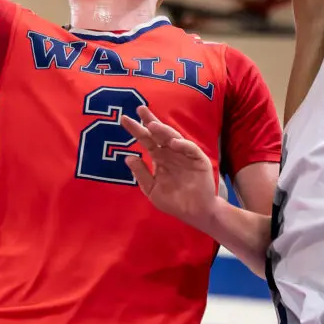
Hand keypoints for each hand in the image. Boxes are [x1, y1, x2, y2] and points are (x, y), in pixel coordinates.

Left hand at [121, 106, 217, 231]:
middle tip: (140, 109)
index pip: (147, 140)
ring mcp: (185, 155)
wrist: (195, 213)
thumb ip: (141, 174)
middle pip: (159, 133)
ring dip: (164, 131)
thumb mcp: (152, 189)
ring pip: (173, 138)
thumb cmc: (174, 201)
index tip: (124, 119)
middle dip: (150, 121)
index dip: (137, 129)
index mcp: (160, 157)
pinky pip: (191, 149)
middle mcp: (171, 152)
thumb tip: (129, 157)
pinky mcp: (199, 160)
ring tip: (152, 125)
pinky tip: (173, 142)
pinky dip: (183, 145)